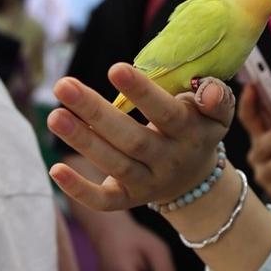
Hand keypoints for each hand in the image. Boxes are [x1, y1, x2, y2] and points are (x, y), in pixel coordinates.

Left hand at [47, 63, 235, 210]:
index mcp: (190, 133)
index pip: (167, 113)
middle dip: (96, 112)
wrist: (196, 177)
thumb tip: (208, 90)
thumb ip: (216, 97)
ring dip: (82, 141)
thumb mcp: (216, 112)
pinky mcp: (128, 199)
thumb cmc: (197, 127)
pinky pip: (104, 201)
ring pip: (114, 164)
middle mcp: (169, 160)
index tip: (115, 69)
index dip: (143, 93)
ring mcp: (148, 183)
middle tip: (63, 85)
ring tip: (54, 115)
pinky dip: (79, 189)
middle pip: (132, 139)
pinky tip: (55, 168)